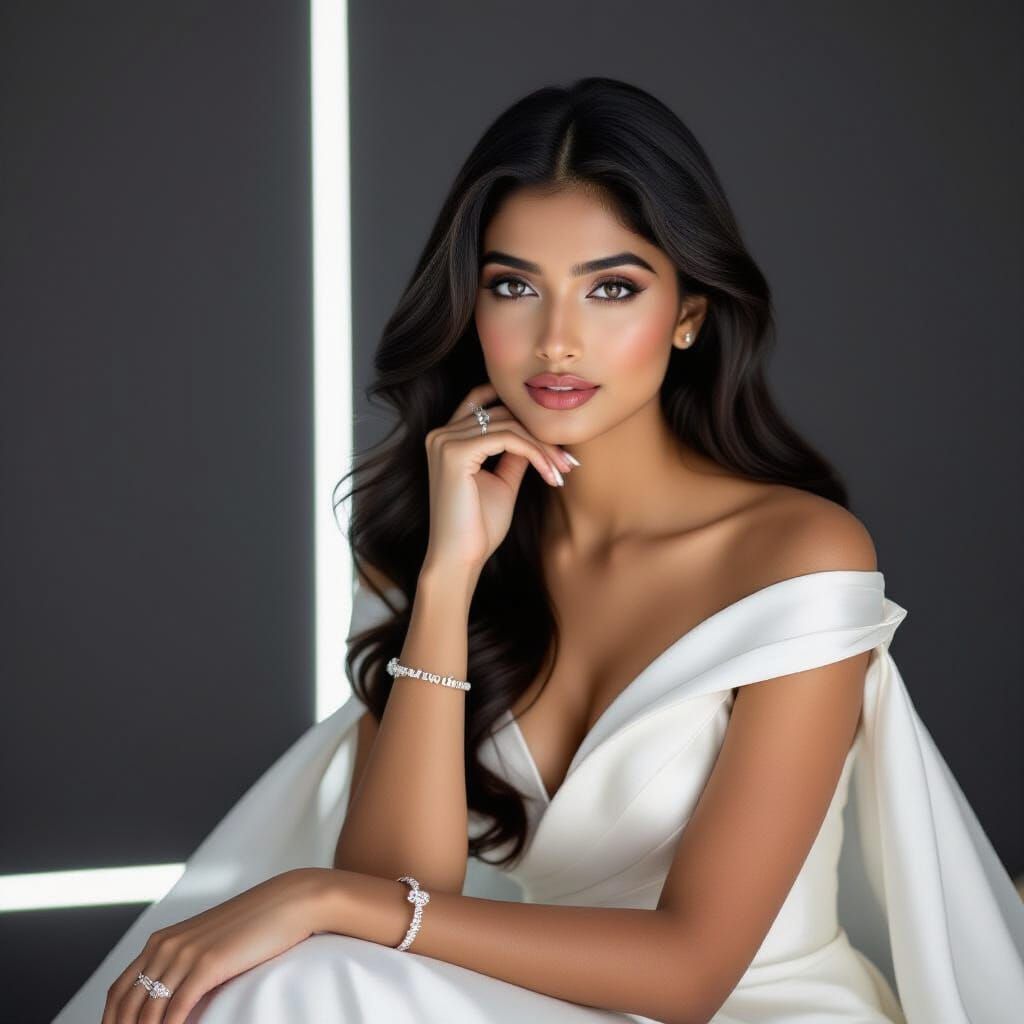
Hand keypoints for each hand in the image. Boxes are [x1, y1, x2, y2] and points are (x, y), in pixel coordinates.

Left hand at [101, 867, 325, 1023]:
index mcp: (162, 941)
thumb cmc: (253, 925)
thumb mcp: (208, 942)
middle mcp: (166, 946)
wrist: (287, 902)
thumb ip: (185, 964)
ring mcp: (186, 954)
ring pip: (148, 1011)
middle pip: (126, 1005)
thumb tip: (172, 1000)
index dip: (111, 1022)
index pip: (119, 992)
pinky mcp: (208, 963)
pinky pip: (177, 1009)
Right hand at [422, 382, 577, 571]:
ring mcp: (445, 441)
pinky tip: (550, 475)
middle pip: (503, 414)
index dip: (520, 413)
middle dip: (541, 436)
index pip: (485, 402)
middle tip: (568, 463)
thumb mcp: (502, 481)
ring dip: (543, 448)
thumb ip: (514, 454)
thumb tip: (537, 434)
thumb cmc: (478, 527)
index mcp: (447, 439)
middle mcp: (441, 434)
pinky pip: (508, 439)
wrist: (460, 559)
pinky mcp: (456, 453)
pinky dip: (535, 454)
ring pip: (510, 425)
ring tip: (562, 471)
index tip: (556, 443)